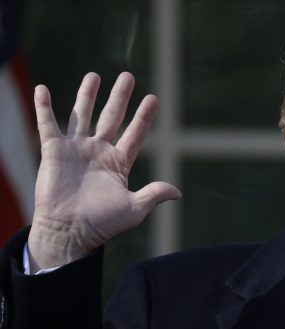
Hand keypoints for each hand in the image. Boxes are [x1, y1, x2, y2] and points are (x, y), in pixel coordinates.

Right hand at [27, 72, 180, 271]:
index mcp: (118, 162)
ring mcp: (76, 149)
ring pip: (83, 115)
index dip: (144, 116)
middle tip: (127, 76)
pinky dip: (44, 107)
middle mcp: (98, 151)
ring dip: (87, 95)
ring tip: (94, 76)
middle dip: (120, 97)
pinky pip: (47, 124)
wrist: (69, 231)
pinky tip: (42, 89)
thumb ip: (153, 195)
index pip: (135, 133)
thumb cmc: (102, 224)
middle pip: (112, 117)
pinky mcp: (53, 151)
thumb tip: (177, 192)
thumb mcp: (133, 209)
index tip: (153, 98)